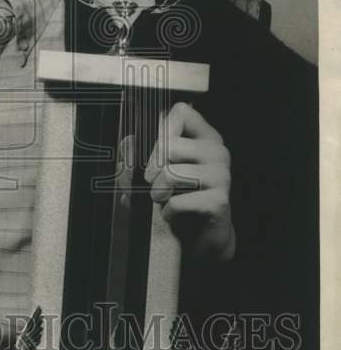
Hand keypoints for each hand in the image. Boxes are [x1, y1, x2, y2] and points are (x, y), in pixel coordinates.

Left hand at [144, 102, 234, 260]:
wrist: (202, 238)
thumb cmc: (178, 198)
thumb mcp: (154, 173)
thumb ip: (138, 153)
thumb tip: (128, 140)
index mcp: (204, 137)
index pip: (181, 111)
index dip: (161, 129)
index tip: (157, 152)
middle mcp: (217, 152)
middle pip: (169, 145)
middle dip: (152, 169)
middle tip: (154, 184)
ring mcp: (221, 176)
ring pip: (171, 173)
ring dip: (158, 193)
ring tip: (163, 200)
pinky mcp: (219, 201)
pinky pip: (177, 201)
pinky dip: (168, 212)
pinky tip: (174, 214)